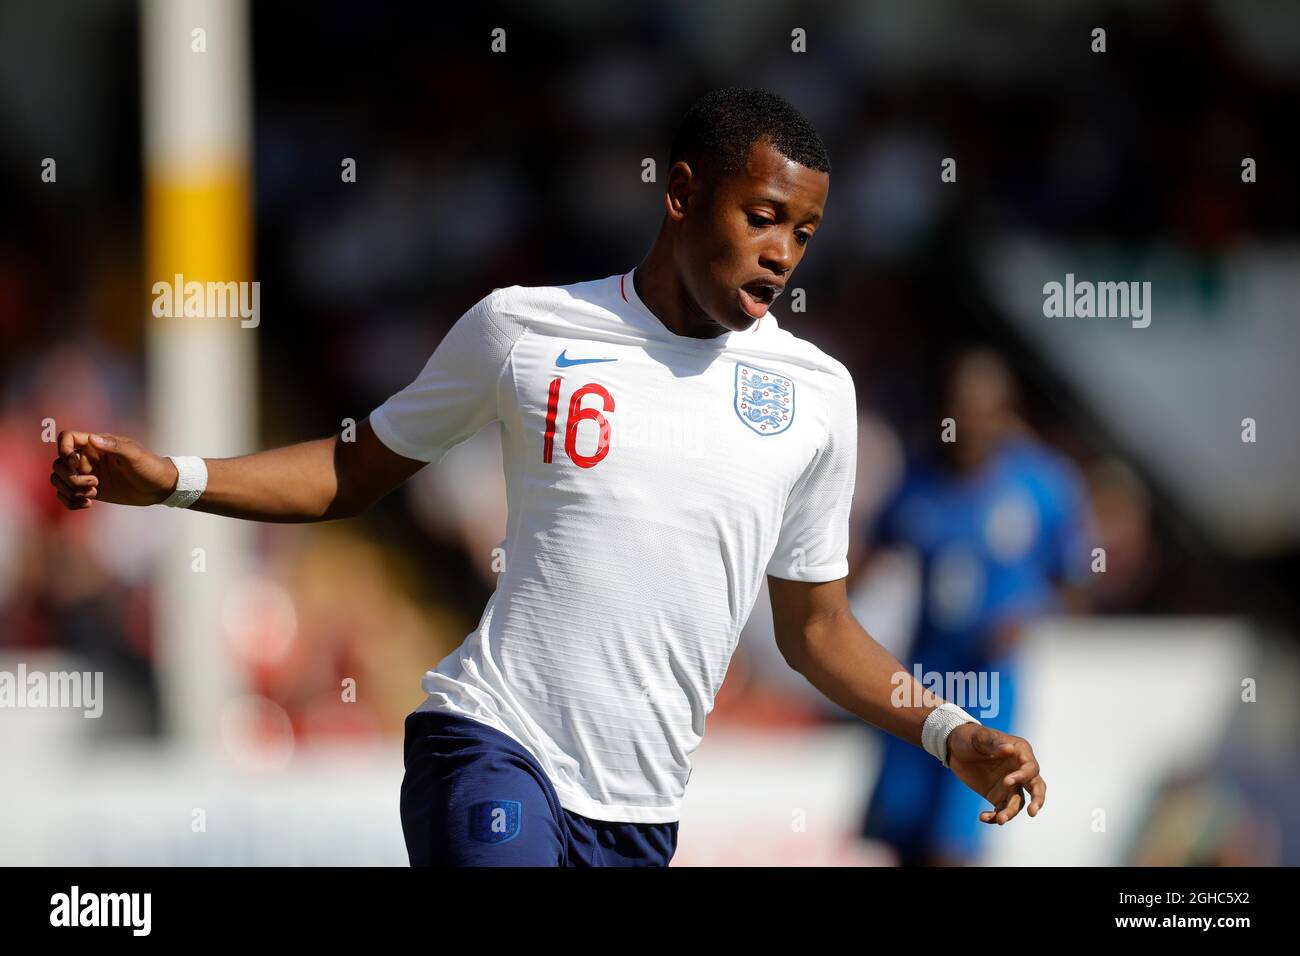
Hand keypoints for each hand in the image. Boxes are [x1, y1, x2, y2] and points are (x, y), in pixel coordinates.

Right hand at [49, 431, 178, 509]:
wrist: (160, 487)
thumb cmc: (150, 466)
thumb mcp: (134, 455)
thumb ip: (114, 446)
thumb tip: (92, 439)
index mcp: (97, 444)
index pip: (67, 438)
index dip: (63, 449)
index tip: (75, 463)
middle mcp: (89, 458)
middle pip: (58, 463)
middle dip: (69, 476)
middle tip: (93, 484)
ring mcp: (88, 474)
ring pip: (59, 480)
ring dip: (70, 490)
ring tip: (93, 494)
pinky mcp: (90, 490)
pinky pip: (67, 495)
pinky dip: (70, 501)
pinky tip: (87, 504)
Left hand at [945, 724, 1045, 825]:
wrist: (954, 747)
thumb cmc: (970, 737)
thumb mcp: (979, 737)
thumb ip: (993, 743)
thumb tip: (1009, 749)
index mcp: (1020, 752)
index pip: (1030, 768)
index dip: (1022, 776)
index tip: (1007, 781)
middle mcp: (1019, 770)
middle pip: (1036, 787)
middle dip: (1037, 800)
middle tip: (1032, 812)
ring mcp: (1009, 785)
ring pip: (1017, 803)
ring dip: (1010, 813)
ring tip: (1000, 820)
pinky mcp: (997, 795)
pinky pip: (1001, 809)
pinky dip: (994, 816)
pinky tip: (983, 817)